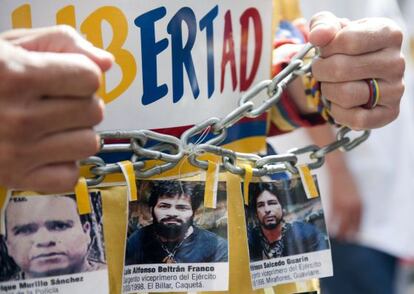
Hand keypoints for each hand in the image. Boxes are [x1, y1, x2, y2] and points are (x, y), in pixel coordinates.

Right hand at [0, 25, 112, 192]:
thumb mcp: (11, 45)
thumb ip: (61, 42)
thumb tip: (105, 62)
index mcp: (16, 75)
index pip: (90, 78)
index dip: (82, 73)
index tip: (68, 75)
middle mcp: (18, 118)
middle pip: (94, 111)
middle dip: (82, 102)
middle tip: (57, 101)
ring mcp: (17, 153)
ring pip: (89, 143)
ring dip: (77, 133)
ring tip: (53, 125)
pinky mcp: (16, 179)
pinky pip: (70, 177)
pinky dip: (64, 165)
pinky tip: (47, 150)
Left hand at [309, 12, 404, 128]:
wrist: (350, 71)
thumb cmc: (341, 48)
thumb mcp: (331, 29)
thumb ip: (323, 26)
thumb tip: (318, 37)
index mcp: (388, 34)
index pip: (348, 41)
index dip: (326, 49)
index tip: (325, 51)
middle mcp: (396, 62)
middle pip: (341, 69)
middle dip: (321, 71)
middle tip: (322, 70)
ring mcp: (396, 89)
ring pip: (346, 95)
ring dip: (328, 91)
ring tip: (331, 85)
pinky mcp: (390, 113)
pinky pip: (356, 119)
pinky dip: (338, 113)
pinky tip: (338, 103)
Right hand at [328, 168, 361, 239]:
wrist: (340, 171)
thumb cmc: (348, 182)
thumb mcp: (356, 196)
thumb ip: (356, 207)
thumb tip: (353, 219)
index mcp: (361, 206)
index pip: (359, 225)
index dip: (355, 234)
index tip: (352, 238)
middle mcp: (354, 208)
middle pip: (351, 228)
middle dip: (347, 236)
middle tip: (343, 241)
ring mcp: (343, 206)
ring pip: (341, 226)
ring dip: (338, 233)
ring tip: (335, 238)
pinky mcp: (334, 204)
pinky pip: (332, 219)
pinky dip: (330, 225)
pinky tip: (328, 229)